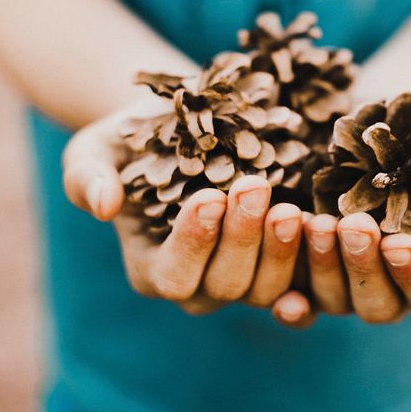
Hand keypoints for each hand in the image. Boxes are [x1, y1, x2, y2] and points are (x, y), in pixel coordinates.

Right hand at [61, 103, 309, 323]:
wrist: (181, 123)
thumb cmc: (128, 139)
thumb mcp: (94, 149)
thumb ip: (87, 177)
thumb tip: (104, 205)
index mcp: (153, 268)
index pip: (172, 275)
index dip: (193, 242)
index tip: (208, 197)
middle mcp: (200, 284)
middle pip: (225, 286)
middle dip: (241, 238)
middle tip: (255, 188)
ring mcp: (245, 275)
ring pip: (268, 287)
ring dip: (281, 249)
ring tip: (289, 205)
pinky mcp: (281, 259)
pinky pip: (304, 280)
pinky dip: (314, 263)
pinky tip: (323, 232)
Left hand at [301, 98, 410, 323]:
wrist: (388, 109)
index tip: (398, 241)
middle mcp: (389, 279)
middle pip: (377, 306)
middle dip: (363, 270)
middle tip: (353, 226)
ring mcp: (343, 270)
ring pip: (331, 297)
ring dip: (322, 266)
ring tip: (316, 221)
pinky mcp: (304, 253)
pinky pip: (291, 285)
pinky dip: (283, 285)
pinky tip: (276, 267)